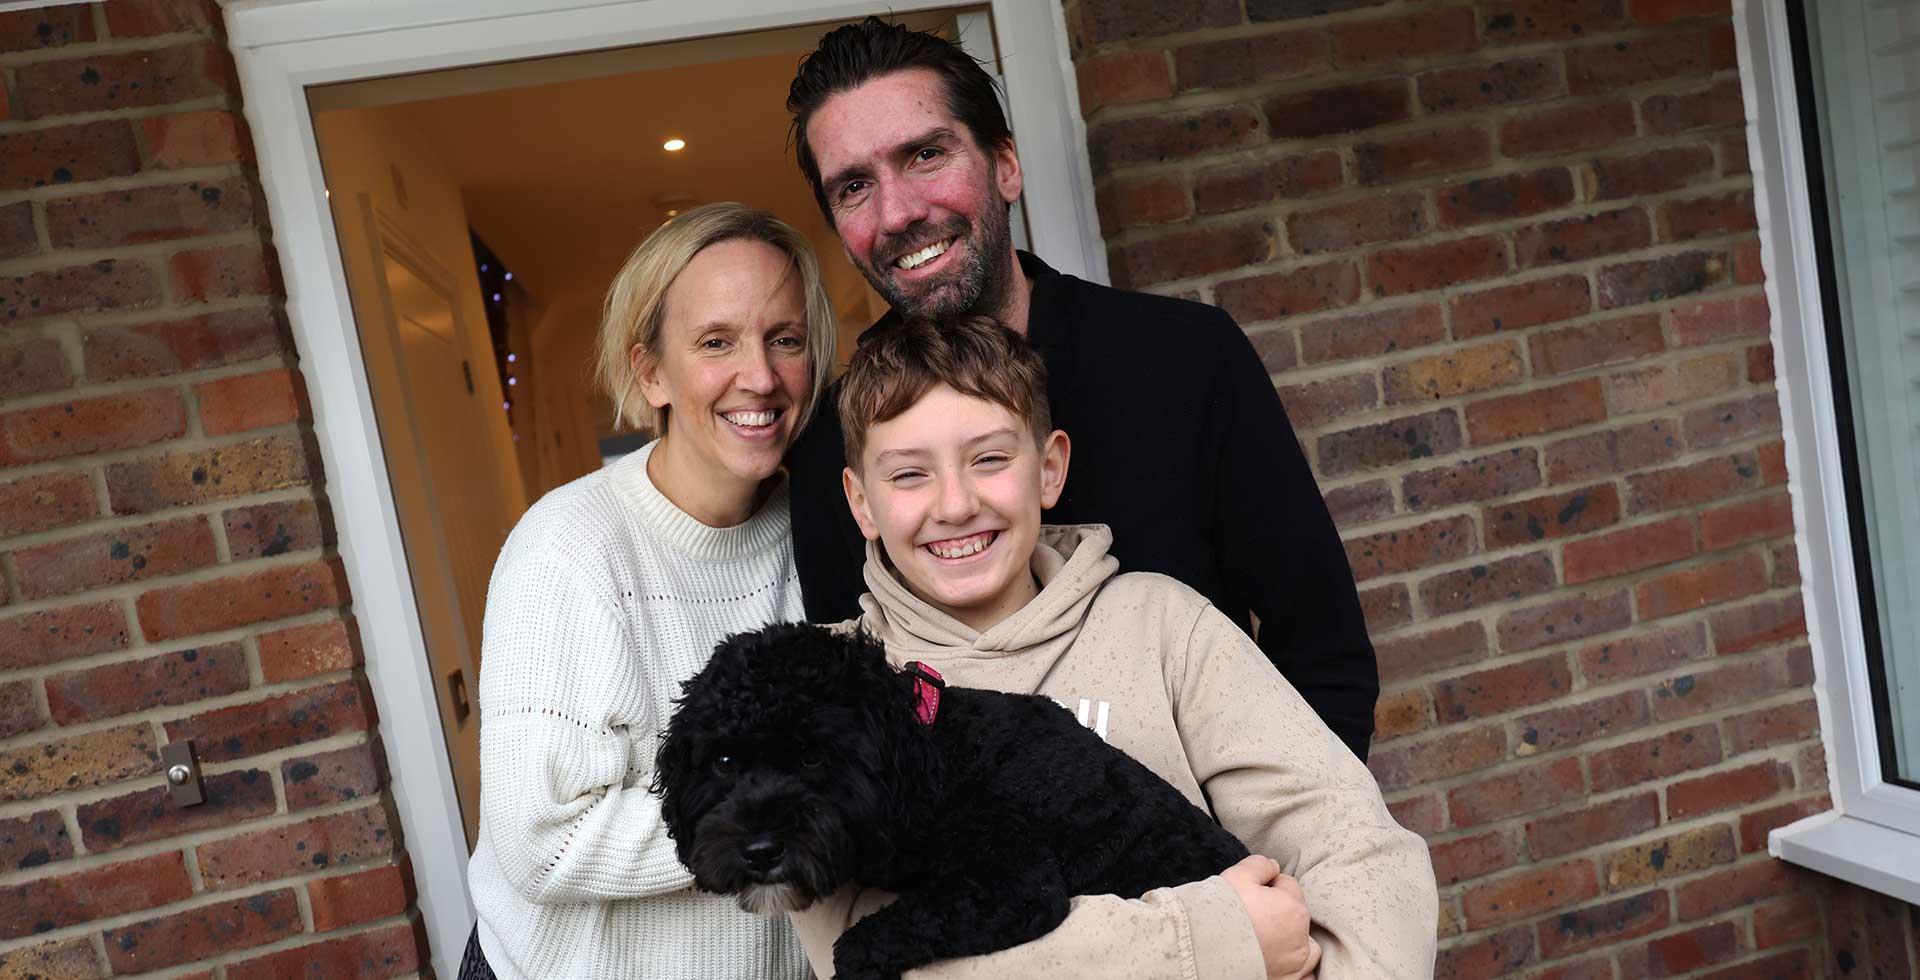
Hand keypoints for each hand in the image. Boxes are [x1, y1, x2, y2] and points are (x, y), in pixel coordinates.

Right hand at [1220, 855, 1319, 979]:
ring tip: (1272, 939)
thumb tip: (1272, 866)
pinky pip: (1302, 975)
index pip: (1288, 885)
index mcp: (1293, 908)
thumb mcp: (1238, 875)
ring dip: (1294, 941)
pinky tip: (1281, 962)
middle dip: (1281, 911)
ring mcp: (1293, 963)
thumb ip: (1260, 865)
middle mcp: (1300, 938)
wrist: (1204, 949)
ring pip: (1306, 948)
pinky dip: (1295, 969)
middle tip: (1255, 913)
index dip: (1269, 884)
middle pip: (1297, 915)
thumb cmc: (1222, 912)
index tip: (1252, 891)